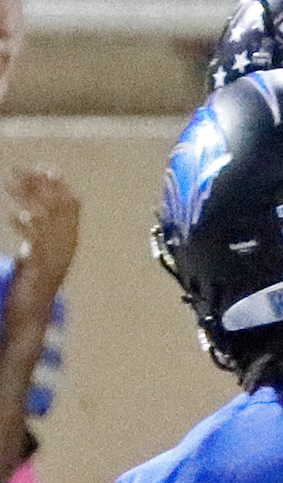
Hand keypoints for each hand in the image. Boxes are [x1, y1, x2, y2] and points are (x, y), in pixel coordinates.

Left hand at [6, 168, 76, 297]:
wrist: (31, 314)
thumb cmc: (31, 283)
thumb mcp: (36, 251)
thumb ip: (37, 234)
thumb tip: (29, 212)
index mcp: (69, 241)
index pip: (72, 205)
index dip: (59, 185)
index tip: (44, 168)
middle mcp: (66, 246)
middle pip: (60, 207)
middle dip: (41, 185)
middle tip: (17, 170)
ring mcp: (54, 257)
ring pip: (48, 219)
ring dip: (29, 199)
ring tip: (9, 184)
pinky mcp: (39, 267)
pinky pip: (37, 243)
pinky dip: (27, 227)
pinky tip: (14, 216)